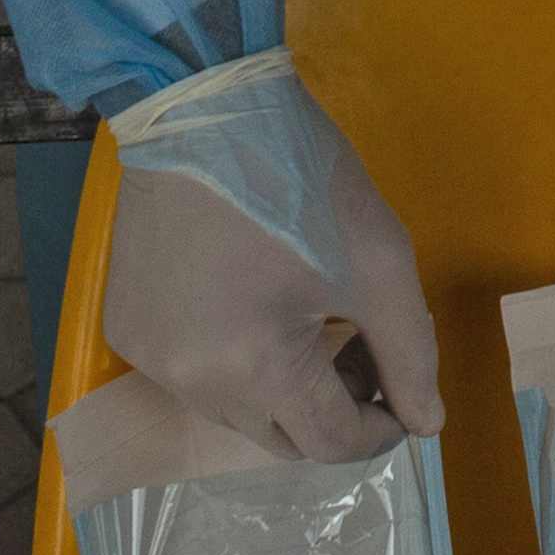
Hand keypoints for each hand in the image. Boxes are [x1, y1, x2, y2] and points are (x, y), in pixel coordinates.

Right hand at [100, 83, 443, 459]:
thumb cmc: (303, 182)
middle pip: (281, 436)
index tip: (402, 398)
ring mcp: (151, 358)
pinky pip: (192, 373)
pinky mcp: (128, 328)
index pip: (330, 444)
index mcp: (260, 370)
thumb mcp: (379, 264)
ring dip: (282, 388)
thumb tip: (425, 424)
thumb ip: (410, 354)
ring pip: (234, 409)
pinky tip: (252, 304)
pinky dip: (230, 360)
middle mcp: (194, 383)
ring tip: (314, 324)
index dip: (379, 430)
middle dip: (332, 411)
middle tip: (365, 353)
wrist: (204, 110)